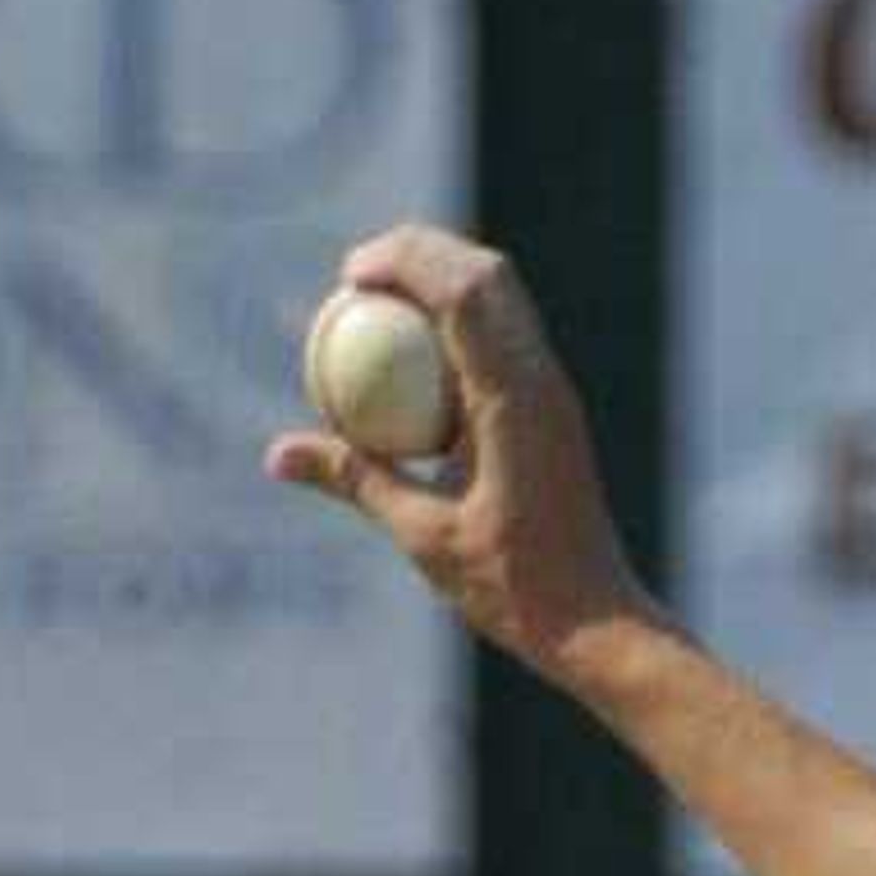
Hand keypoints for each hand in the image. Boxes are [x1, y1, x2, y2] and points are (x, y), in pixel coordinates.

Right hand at [263, 223, 653, 684]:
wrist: (598, 624)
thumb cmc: (513, 588)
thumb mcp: (422, 534)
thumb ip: (353, 480)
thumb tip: (277, 454)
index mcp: (515, 399)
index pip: (463, 291)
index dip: (403, 261)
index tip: (349, 275)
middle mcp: (543, 382)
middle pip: (487, 273)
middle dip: (420, 251)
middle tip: (358, 273)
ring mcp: (554, 393)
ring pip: (503, 299)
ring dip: (442, 280)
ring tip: (381, 300)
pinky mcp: (555, 411)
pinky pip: (505, 339)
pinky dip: (458, 324)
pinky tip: (414, 355)